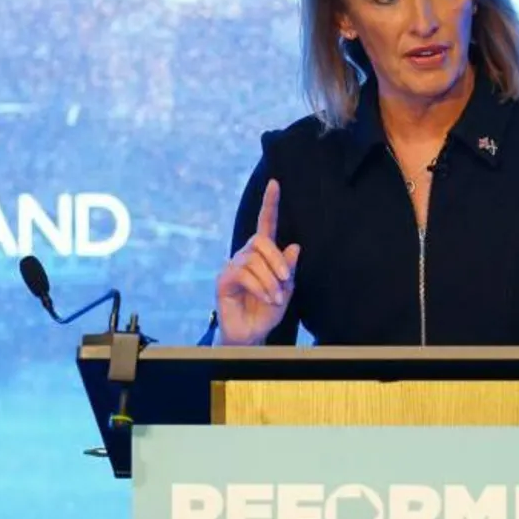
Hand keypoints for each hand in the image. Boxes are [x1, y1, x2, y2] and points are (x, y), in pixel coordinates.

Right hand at [215, 179, 300, 344]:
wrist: (251, 334)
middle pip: (260, 241)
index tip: (275, 183)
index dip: (269, 204)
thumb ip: (289, 269)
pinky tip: (266, 299)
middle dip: (277, 259)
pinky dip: (260, 287)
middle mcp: (245, 256)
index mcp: (262, 254)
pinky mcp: (223, 280)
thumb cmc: (267, 311)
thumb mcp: (286, 290)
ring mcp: (232, 266)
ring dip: (270, 280)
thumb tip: (295, 246)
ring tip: (276, 298)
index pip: (265, 224)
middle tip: (285, 280)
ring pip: (254, 260)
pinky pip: (243, 274)